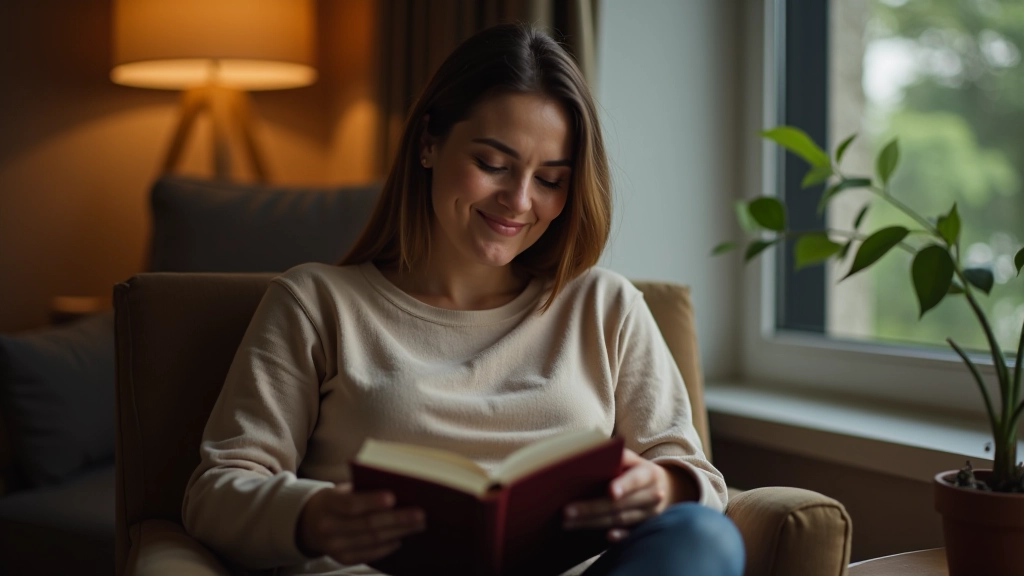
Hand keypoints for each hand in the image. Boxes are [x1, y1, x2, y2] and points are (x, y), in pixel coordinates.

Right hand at [296, 483, 425, 565]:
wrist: (307, 521)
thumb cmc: (334, 500)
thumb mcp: (341, 490)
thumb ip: (363, 490)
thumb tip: (398, 491)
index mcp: (328, 503)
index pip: (351, 504)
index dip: (372, 501)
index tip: (394, 497)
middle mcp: (328, 527)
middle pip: (367, 525)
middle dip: (397, 519)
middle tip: (420, 514)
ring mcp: (334, 546)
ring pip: (372, 540)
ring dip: (398, 533)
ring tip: (418, 525)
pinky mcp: (341, 558)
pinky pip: (368, 555)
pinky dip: (386, 547)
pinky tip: (400, 538)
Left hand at [562, 449, 689, 542]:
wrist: (661, 488)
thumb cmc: (635, 470)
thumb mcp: (632, 459)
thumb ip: (616, 456)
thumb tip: (589, 455)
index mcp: (648, 474)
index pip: (636, 480)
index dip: (624, 485)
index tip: (611, 492)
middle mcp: (652, 496)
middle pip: (620, 504)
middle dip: (592, 508)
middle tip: (567, 511)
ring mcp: (649, 515)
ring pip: (620, 520)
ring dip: (593, 522)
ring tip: (569, 522)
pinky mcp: (644, 528)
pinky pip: (630, 535)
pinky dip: (620, 537)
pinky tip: (606, 536)